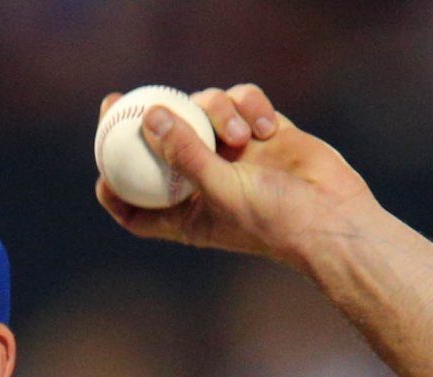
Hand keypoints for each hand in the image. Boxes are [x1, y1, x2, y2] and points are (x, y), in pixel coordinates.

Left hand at [93, 85, 382, 266]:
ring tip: (239, 136)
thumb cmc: (274, 221)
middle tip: (124, 98)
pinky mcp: (263, 132)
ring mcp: (235, 154)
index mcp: (186, 212)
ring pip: (205, 111)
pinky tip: (266, 127)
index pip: (138, 202)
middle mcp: (206, 182)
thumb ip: (183, 154)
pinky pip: (243, 102)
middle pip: (162, 144)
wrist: (333, 218)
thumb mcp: (221, 190)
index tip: (99, 154)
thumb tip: (149, 116)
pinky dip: (250, 107)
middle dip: (144, 121)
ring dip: (218, 113)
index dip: (114, 181)